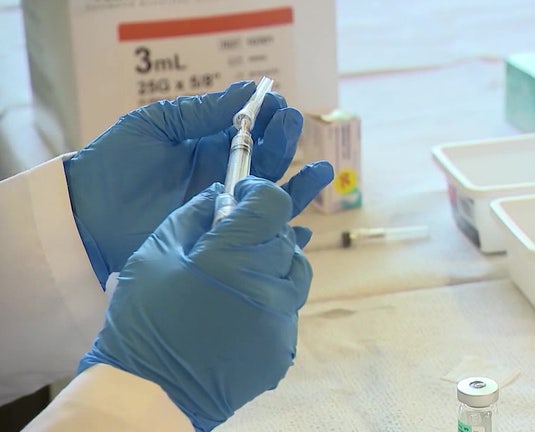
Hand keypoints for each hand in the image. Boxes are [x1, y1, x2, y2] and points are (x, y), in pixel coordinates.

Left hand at [64, 81, 326, 286]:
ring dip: (300, 185)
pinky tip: (301, 232)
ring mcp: (226, 206)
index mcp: (210, 144)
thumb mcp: (154, 125)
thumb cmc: (115, 162)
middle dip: (284, 140)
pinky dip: (284, 237)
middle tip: (291, 124)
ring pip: (273, 195)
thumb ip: (198, 112)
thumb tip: (244, 93)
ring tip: (321, 172)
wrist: (87, 215)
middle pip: (267, 158)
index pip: (249, 128)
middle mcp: (224, 174)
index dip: (265, 115)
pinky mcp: (221, 237)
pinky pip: (260, 236)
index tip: (275, 103)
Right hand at [79, 177, 314, 430]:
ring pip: (296, 273)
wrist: (151, 394)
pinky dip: (272, 301)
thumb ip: (191, 217)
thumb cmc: (144, 322)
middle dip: (264, 229)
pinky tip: (242, 312)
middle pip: (286, 237)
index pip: (273, 203)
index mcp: (231, 256)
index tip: (244, 194)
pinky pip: (289, 310)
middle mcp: (266, 285)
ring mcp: (280, 320)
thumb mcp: (153, 257)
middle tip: (236, 239)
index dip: (260, 191)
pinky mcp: (284, 348)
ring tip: (245, 273)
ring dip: (277, 263)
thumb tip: (221, 192)